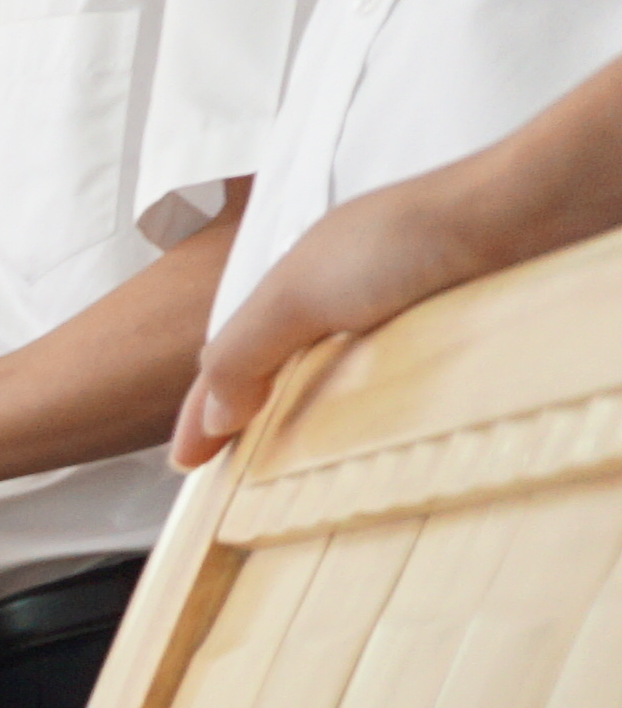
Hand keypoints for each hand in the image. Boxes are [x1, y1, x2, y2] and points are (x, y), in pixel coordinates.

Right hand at [176, 164, 494, 464]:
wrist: (521, 221)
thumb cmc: (411, 237)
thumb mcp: (296, 291)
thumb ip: (243, 349)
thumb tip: (213, 414)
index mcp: (303, 285)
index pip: (235, 357)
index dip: (204, 409)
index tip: (185, 463)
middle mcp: (350, 306)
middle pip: (285, 377)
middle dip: (253, 423)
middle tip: (231, 482)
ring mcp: (403, 328)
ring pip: (341, 395)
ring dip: (315, 436)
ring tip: (292, 486)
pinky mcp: (452, 348)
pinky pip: (398, 403)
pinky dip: (374, 433)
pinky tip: (370, 457)